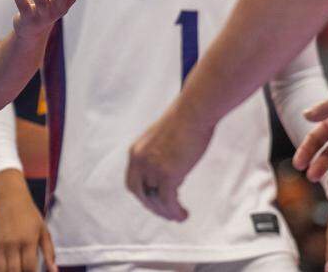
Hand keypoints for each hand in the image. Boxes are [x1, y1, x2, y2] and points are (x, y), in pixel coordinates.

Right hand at [0, 170, 56, 271]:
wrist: (10, 198)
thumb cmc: (30, 214)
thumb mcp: (43, 230)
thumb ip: (49, 251)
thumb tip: (54, 270)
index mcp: (28, 239)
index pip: (29, 266)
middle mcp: (13, 242)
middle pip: (14, 270)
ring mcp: (0, 243)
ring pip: (0, 269)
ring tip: (14, 271)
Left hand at [125, 104, 214, 220]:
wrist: (194, 111)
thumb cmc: (185, 122)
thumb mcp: (163, 141)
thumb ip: (160, 157)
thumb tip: (171, 177)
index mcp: (136, 151)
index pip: (133, 182)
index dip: (143, 195)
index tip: (155, 202)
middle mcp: (140, 160)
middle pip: (140, 194)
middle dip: (153, 207)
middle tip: (167, 213)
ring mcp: (152, 167)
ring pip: (155, 200)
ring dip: (167, 212)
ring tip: (178, 216)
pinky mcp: (167, 173)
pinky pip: (168, 201)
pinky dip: (175, 211)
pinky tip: (183, 214)